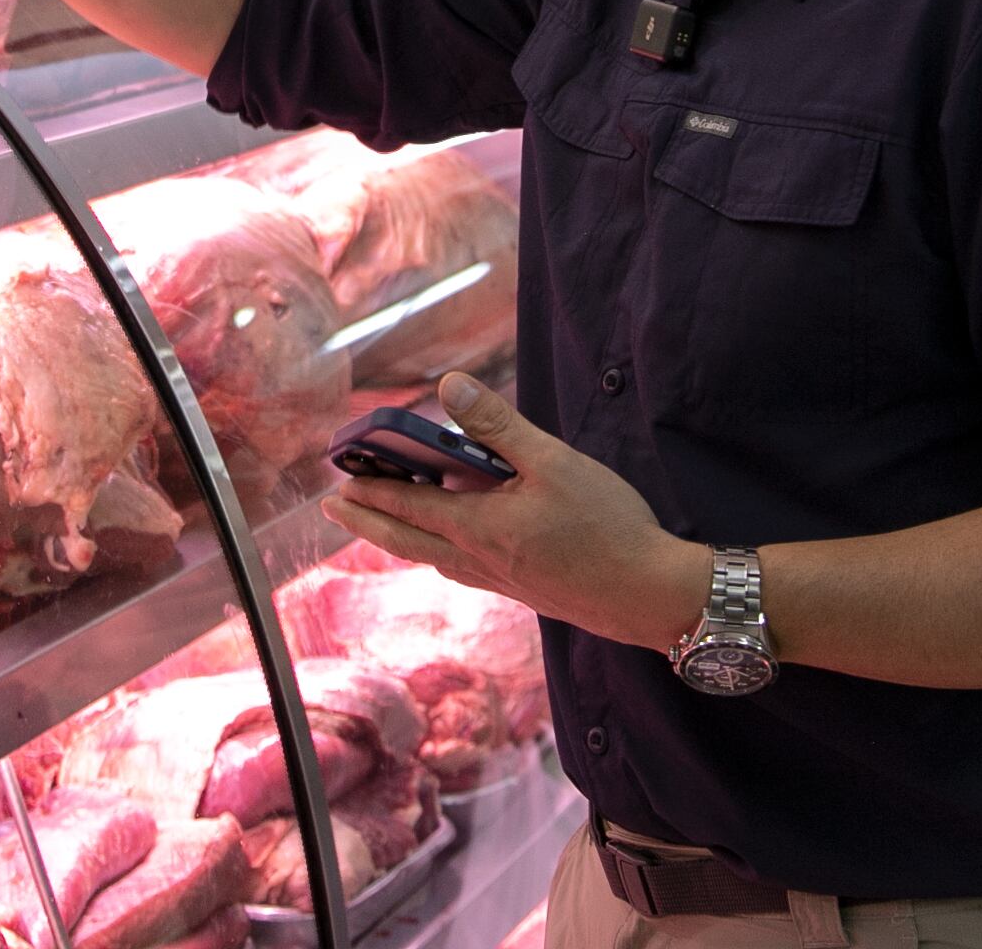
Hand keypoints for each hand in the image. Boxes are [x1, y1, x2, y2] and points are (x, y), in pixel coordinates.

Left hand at [324, 373, 705, 651]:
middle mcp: (479, 559)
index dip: (369, 493)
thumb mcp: (553, 463)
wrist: (647, 595)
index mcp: (479, 526)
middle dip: (367, 522)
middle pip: (406, 541)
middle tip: (334, 509)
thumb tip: (450, 386)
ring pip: (433, 558)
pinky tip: (451, 548)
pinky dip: (439, 553)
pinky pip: (462, 570)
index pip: (407, 506)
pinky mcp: (522, 590)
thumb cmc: (606, 526)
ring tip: (383, 523)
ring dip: (400, 538)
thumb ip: (498, 426)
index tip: (335, 484)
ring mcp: (499, 580)